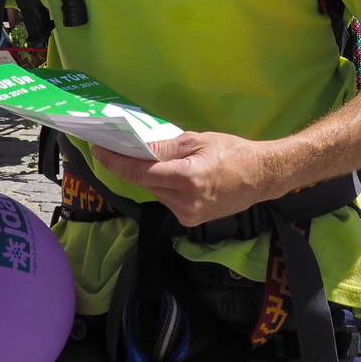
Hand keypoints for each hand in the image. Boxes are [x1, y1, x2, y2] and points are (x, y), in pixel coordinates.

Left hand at [91, 132, 277, 227]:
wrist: (261, 177)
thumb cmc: (232, 152)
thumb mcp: (197, 140)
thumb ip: (164, 146)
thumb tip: (135, 146)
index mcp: (187, 178)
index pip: (139, 172)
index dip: (115, 161)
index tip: (99, 150)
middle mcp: (185, 202)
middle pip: (145, 182)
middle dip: (132, 165)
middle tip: (121, 147)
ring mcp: (188, 215)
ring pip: (154, 192)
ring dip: (149, 177)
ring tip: (154, 160)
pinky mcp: (191, 221)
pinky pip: (166, 200)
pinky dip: (163, 186)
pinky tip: (172, 175)